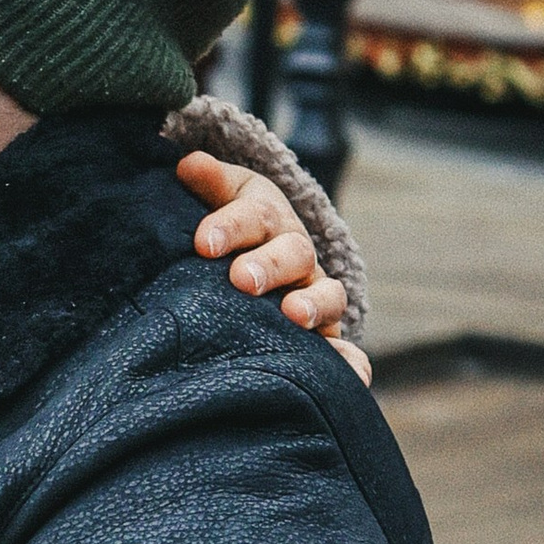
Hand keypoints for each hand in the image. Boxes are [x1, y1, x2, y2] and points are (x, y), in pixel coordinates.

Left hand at [175, 152, 371, 385]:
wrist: (266, 247)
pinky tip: (356, 379)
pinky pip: (344, 349)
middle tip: (241, 279)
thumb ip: (209, 182)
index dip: (230, 227)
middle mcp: (296, 254)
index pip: (252, 216)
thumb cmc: (233, 224)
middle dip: (268, 266)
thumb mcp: (224, 196)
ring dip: (313, 305)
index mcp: (267, 217)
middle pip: (292, 255)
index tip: (203, 243)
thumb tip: (187, 164)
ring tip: (294, 315)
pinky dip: (352, 363)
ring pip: (326, 296)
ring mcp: (314, 292)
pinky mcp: (324, 331)